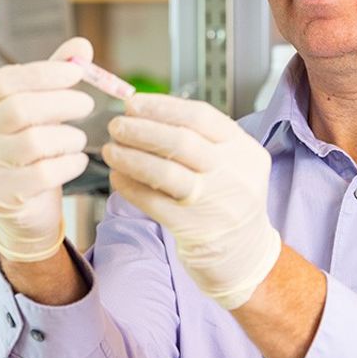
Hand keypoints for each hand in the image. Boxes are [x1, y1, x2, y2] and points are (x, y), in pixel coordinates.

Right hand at [0, 38, 94, 262]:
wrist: (20, 206)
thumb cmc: (30, 148)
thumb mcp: (38, 107)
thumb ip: (54, 76)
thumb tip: (82, 46)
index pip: (5, 81)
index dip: (44, 73)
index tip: (76, 72)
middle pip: (19, 109)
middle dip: (62, 102)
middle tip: (87, 103)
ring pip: (33, 142)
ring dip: (68, 136)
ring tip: (78, 138)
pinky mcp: (0, 195)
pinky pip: (43, 174)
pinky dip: (69, 164)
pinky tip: (76, 160)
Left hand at [103, 94, 280, 309]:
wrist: (246, 254)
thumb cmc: (228, 197)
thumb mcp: (231, 161)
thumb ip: (199, 137)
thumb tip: (145, 111)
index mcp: (242, 149)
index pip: (201, 116)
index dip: (162, 106)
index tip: (133, 103)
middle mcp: (232, 174)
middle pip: (181, 142)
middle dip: (142, 129)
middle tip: (116, 126)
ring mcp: (213, 203)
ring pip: (165, 173)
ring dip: (130, 157)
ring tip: (110, 150)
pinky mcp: (193, 229)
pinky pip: (153, 203)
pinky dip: (130, 187)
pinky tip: (117, 177)